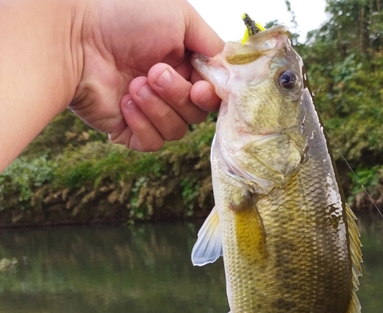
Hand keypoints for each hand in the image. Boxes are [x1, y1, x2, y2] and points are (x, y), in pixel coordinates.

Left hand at [72, 0, 223, 150]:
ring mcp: (148, 112)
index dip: (210, 97)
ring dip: (158, 108)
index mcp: (182, 66)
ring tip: (134, 85)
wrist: (74, 37)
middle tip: (154, 72)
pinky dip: (142, 124)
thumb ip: (210, 41)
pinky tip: (124, 102)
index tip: (202, 88)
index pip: (210, 94)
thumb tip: (225, 67)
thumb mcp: (179, 15)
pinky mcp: (129, 131)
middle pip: (196, 115)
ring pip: (176, 131)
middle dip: (178, 95)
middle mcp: (168, 91)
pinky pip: (152, 144)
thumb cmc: (124, 18)